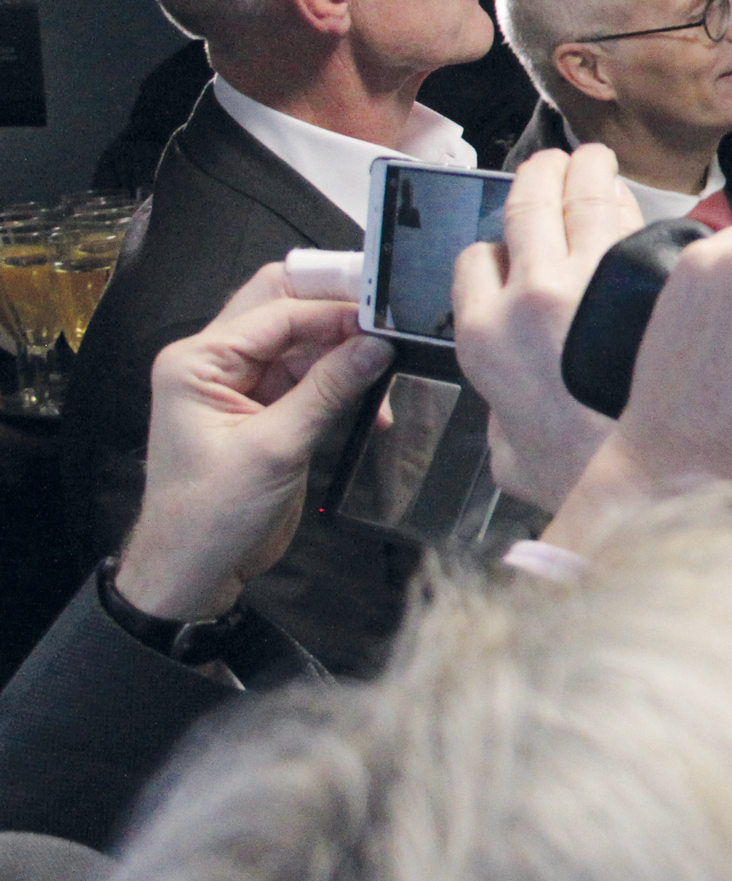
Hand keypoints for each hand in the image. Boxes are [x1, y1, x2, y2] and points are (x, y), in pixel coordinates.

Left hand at [119, 265, 395, 620]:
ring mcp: (241, 384)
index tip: (386, 319)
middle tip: (389, 323)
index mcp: (198, 362)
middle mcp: (216, 362)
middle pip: (283, 310)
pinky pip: (310, 378)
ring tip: (389, 372)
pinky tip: (374, 408)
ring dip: (346, 354)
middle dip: (337, 315)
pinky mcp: (266, 409)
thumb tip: (377, 346)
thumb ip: (327, 391)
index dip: (332, 311)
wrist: (194, 570)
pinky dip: (343, 385)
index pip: (275, 311)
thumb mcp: (275, 448)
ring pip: (304, 343)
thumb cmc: (214, 514)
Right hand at [450, 144, 642, 508]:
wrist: (660, 477)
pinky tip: (633, 198)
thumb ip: (503, 424)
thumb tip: (511, 418)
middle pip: (526, 209)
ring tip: (592, 160)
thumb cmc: (589, 476)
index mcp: (485, 335)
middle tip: (552, 164)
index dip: (491, 248)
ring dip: (585, 172)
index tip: (506, 243)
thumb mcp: (512, 458)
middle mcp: (531, 295)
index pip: (474, 261)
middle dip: (538, 177)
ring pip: (580, 201)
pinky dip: (631, 204)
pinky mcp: (647, 276)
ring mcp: (592, 277)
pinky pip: (634, 223)